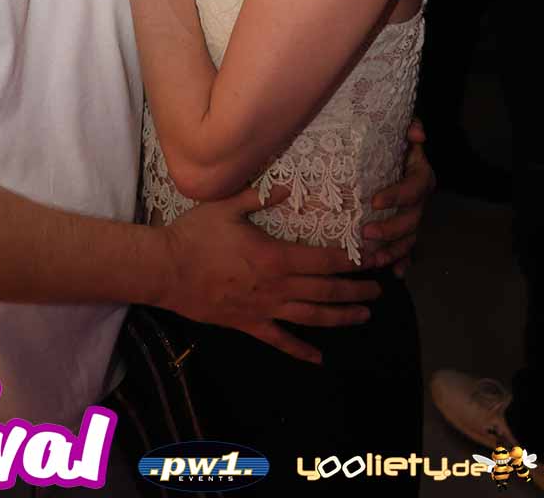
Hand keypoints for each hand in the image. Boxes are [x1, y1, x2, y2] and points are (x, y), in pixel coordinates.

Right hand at [159, 187, 380, 364]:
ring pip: (312, 316)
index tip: (374, 258)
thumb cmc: (196, 235)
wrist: (166, 270)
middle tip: (381, 290)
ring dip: (340, 317)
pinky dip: (301, 350)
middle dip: (356, 290)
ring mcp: (264, 309)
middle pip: (326, 291)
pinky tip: (319, 359)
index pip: (324, 260)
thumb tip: (289, 187)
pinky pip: (280, 340)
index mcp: (275, 257)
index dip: (352, 260)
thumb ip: (260, 196)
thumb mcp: (226, 206)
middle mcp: (276, 287)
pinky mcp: (249, 325)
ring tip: (364, 316)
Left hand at [362, 118, 434, 276]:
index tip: (375, 201)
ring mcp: (415, 217)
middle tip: (365, 233)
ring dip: (394, 251)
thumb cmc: (394, 143)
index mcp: (420, 177)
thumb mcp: (400, 131)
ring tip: (374, 259)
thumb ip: (410, 127)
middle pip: (411, 220)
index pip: (412, 188)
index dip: (396, 196)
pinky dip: (403, 262)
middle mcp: (421, 200)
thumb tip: (417, 133)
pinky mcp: (407, 229)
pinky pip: (408, 250)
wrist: (395, 154)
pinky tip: (395, 274)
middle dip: (390, 230)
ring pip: (409, 239)